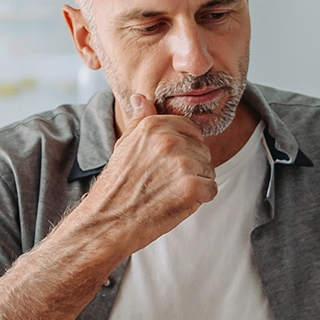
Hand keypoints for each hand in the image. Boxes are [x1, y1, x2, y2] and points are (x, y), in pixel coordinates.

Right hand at [75, 94, 216, 258]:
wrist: (108, 221)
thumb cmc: (117, 187)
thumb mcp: (124, 146)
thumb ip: (139, 121)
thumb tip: (140, 98)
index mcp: (154, 126)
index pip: (191, 130)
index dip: (184, 149)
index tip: (167, 165)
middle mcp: (170, 140)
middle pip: (203, 150)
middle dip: (191, 167)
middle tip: (164, 182)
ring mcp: (183, 163)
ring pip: (208, 170)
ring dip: (195, 184)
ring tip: (168, 192)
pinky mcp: (192, 187)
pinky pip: (211, 189)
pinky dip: (199, 199)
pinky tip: (176, 202)